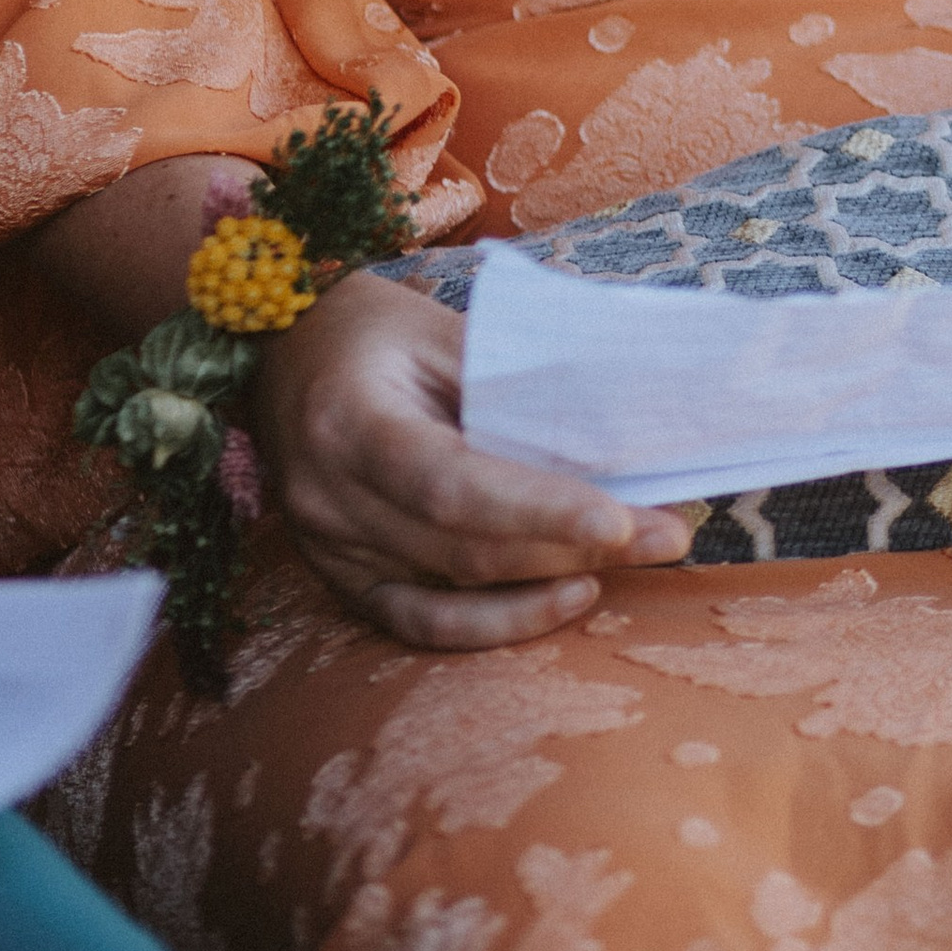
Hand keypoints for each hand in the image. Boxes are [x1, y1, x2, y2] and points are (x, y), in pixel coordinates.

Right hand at [250, 270, 692, 649]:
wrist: (281, 349)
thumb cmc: (373, 328)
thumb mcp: (440, 329)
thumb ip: (512, 382)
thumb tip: (617, 429)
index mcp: (350, 421)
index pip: (452, 485)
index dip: (539, 510)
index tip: (624, 519)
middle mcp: (330, 497)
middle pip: (463, 549)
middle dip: (574, 547)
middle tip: (670, 532)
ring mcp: (330, 547)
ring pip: (453, 591)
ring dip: (552, 582)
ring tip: (638, 557)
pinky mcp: (341, 577)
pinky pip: (422, 622)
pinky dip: (498, 622)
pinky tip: (567, 598)